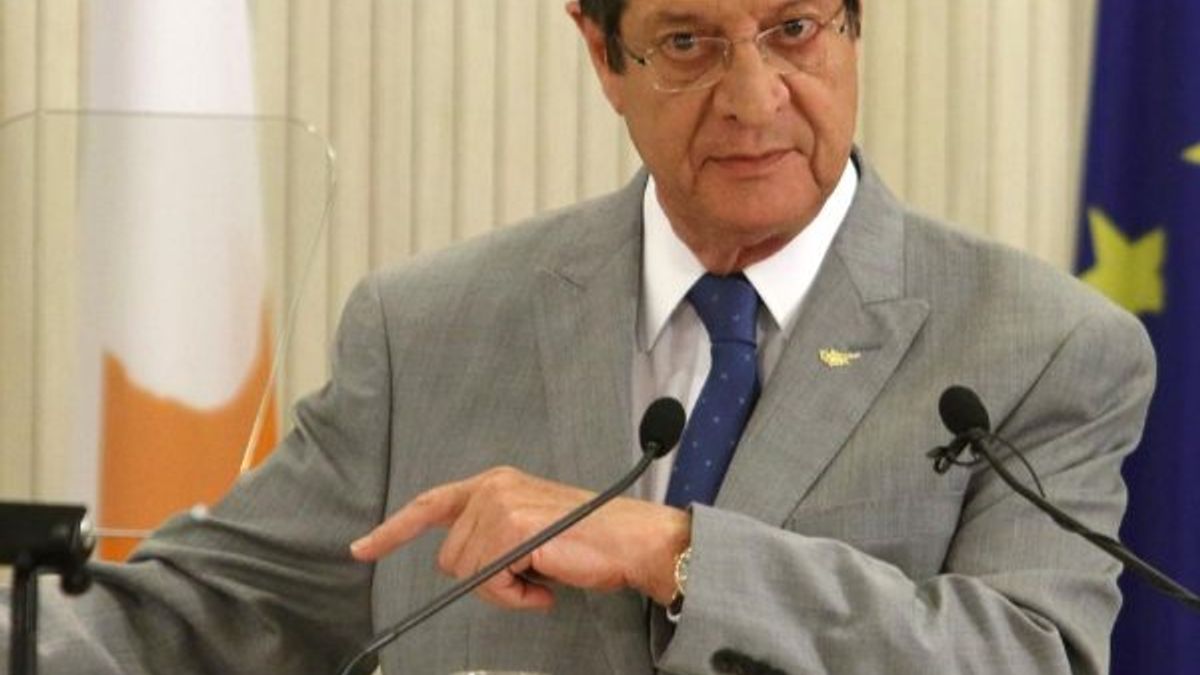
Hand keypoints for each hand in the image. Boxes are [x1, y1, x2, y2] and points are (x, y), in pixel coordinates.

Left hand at [350, 466, 689, 609]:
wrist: (630, 540)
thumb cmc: (588, 540)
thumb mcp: (530, 528)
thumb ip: (492, 536)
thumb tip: (466, 568)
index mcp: (494, 483)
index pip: (430, 504)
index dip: (393, 530)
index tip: (362, 548)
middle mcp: (492, 488)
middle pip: (450, 558)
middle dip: (486, 578)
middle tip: (529, 575)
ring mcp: (500, 506)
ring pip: (468, 575)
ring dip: (505, 589)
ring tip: (542, 575)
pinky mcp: (511, 529)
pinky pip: (491, 584)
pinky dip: (517, 596)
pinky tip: (545, 583)